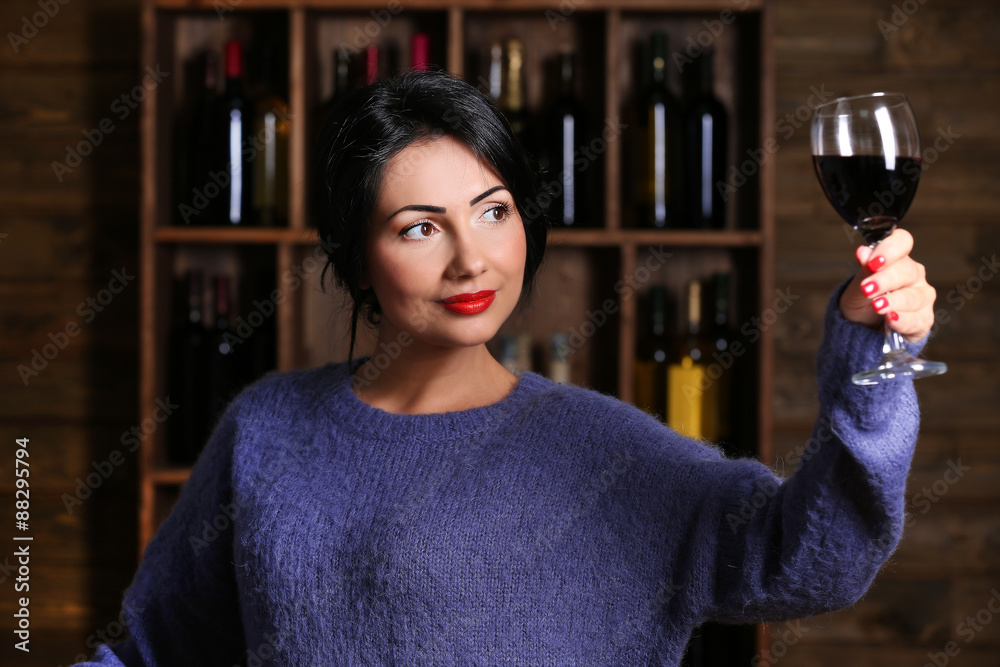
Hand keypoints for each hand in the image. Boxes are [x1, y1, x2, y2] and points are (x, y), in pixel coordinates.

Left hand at [839, 228, 935, 342]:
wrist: (862, 332)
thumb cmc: (861, 304)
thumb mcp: (856, 289)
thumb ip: (863, 272)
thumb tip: (862, 252)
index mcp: (897, 260)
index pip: (902, 242)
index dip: (890, 249)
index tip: (872, 262)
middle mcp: (913, 276)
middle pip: (907, 271)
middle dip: (885, 279)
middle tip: (867, 288)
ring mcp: (921, 297)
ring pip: (914, 296)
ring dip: (894, 301)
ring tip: (877, 306)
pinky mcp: (924, 320)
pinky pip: (918, 319)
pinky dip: (903, 320)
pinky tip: (891, 319)